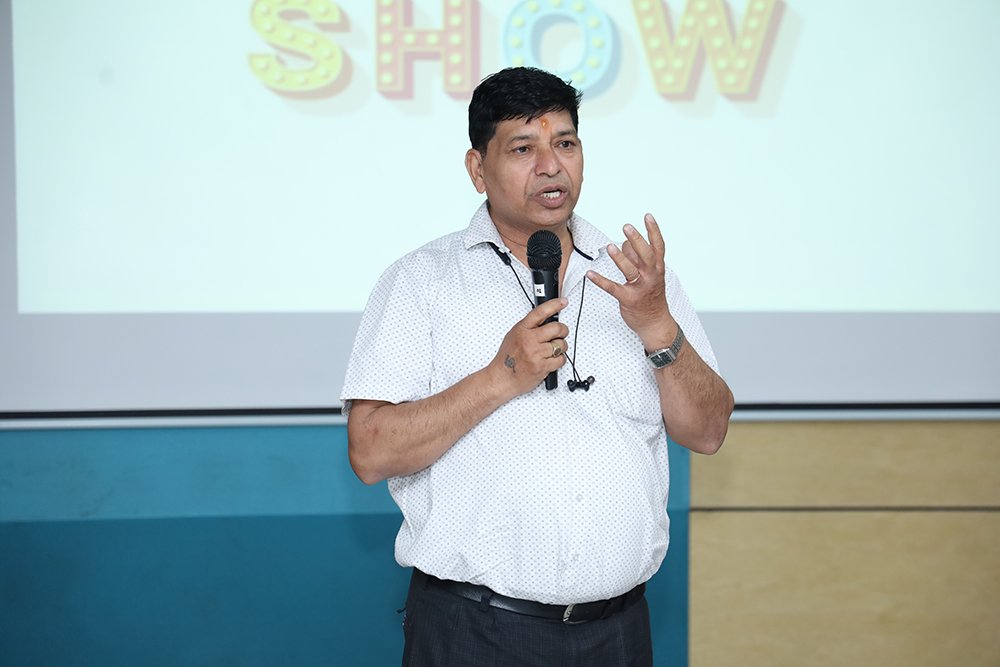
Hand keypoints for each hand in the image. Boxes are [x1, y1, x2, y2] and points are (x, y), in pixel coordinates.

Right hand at [489, 297, 569, 396]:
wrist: (501, 378)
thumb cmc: (507, 358)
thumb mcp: (513, 335)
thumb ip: (528, 327)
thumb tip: (545, 320)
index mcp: (522, 329)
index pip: (541, 312)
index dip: (554, 305)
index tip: (563, 302)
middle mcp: (529, 340)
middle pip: (557, 328)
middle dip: (563, 330)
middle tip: (561, 333)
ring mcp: (536, 354)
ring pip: (561, 345)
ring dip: (560, 347)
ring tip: (552, 350)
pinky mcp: (542, 367)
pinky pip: (561, 359)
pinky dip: (559, 360)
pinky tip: (550, 360)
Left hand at [586, 213, 675, 347]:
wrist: (656, 323)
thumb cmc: (652, 297)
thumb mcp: (650, 275)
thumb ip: (638, 258)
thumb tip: (626, 242)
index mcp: (658, 269)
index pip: (658, 246)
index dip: (653, 231)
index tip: (647, 216)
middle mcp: (651, 276)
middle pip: (646, 255)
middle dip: (637, 240)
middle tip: (627, 226)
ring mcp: (640, 288)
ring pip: (631, 271)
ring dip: (620, 258)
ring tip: (610, 246)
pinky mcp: (628, 299)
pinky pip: (613, 288)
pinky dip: (600, 281)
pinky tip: (590, 274)